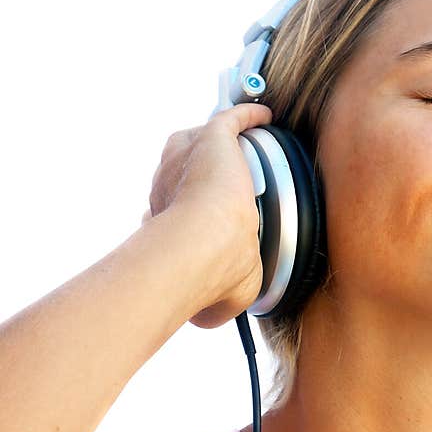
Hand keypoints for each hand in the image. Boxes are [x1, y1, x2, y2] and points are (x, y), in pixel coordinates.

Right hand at [141, 103, 273, 328]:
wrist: (207, 244)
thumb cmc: (211, 272)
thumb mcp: (221, 297)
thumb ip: (217, 304)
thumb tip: (207, 316)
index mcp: (165, 216)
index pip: (170, 204)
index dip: (184, 209)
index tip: (200, 216)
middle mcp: (168, 184)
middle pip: (182, 169)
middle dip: (197, 173)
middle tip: (223, 180)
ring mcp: (186, 159)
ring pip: (201, 142)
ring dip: (220, 143)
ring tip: (243, 145)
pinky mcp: (213, 140)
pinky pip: (229, 120)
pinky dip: (247, 115)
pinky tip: (267, 117)